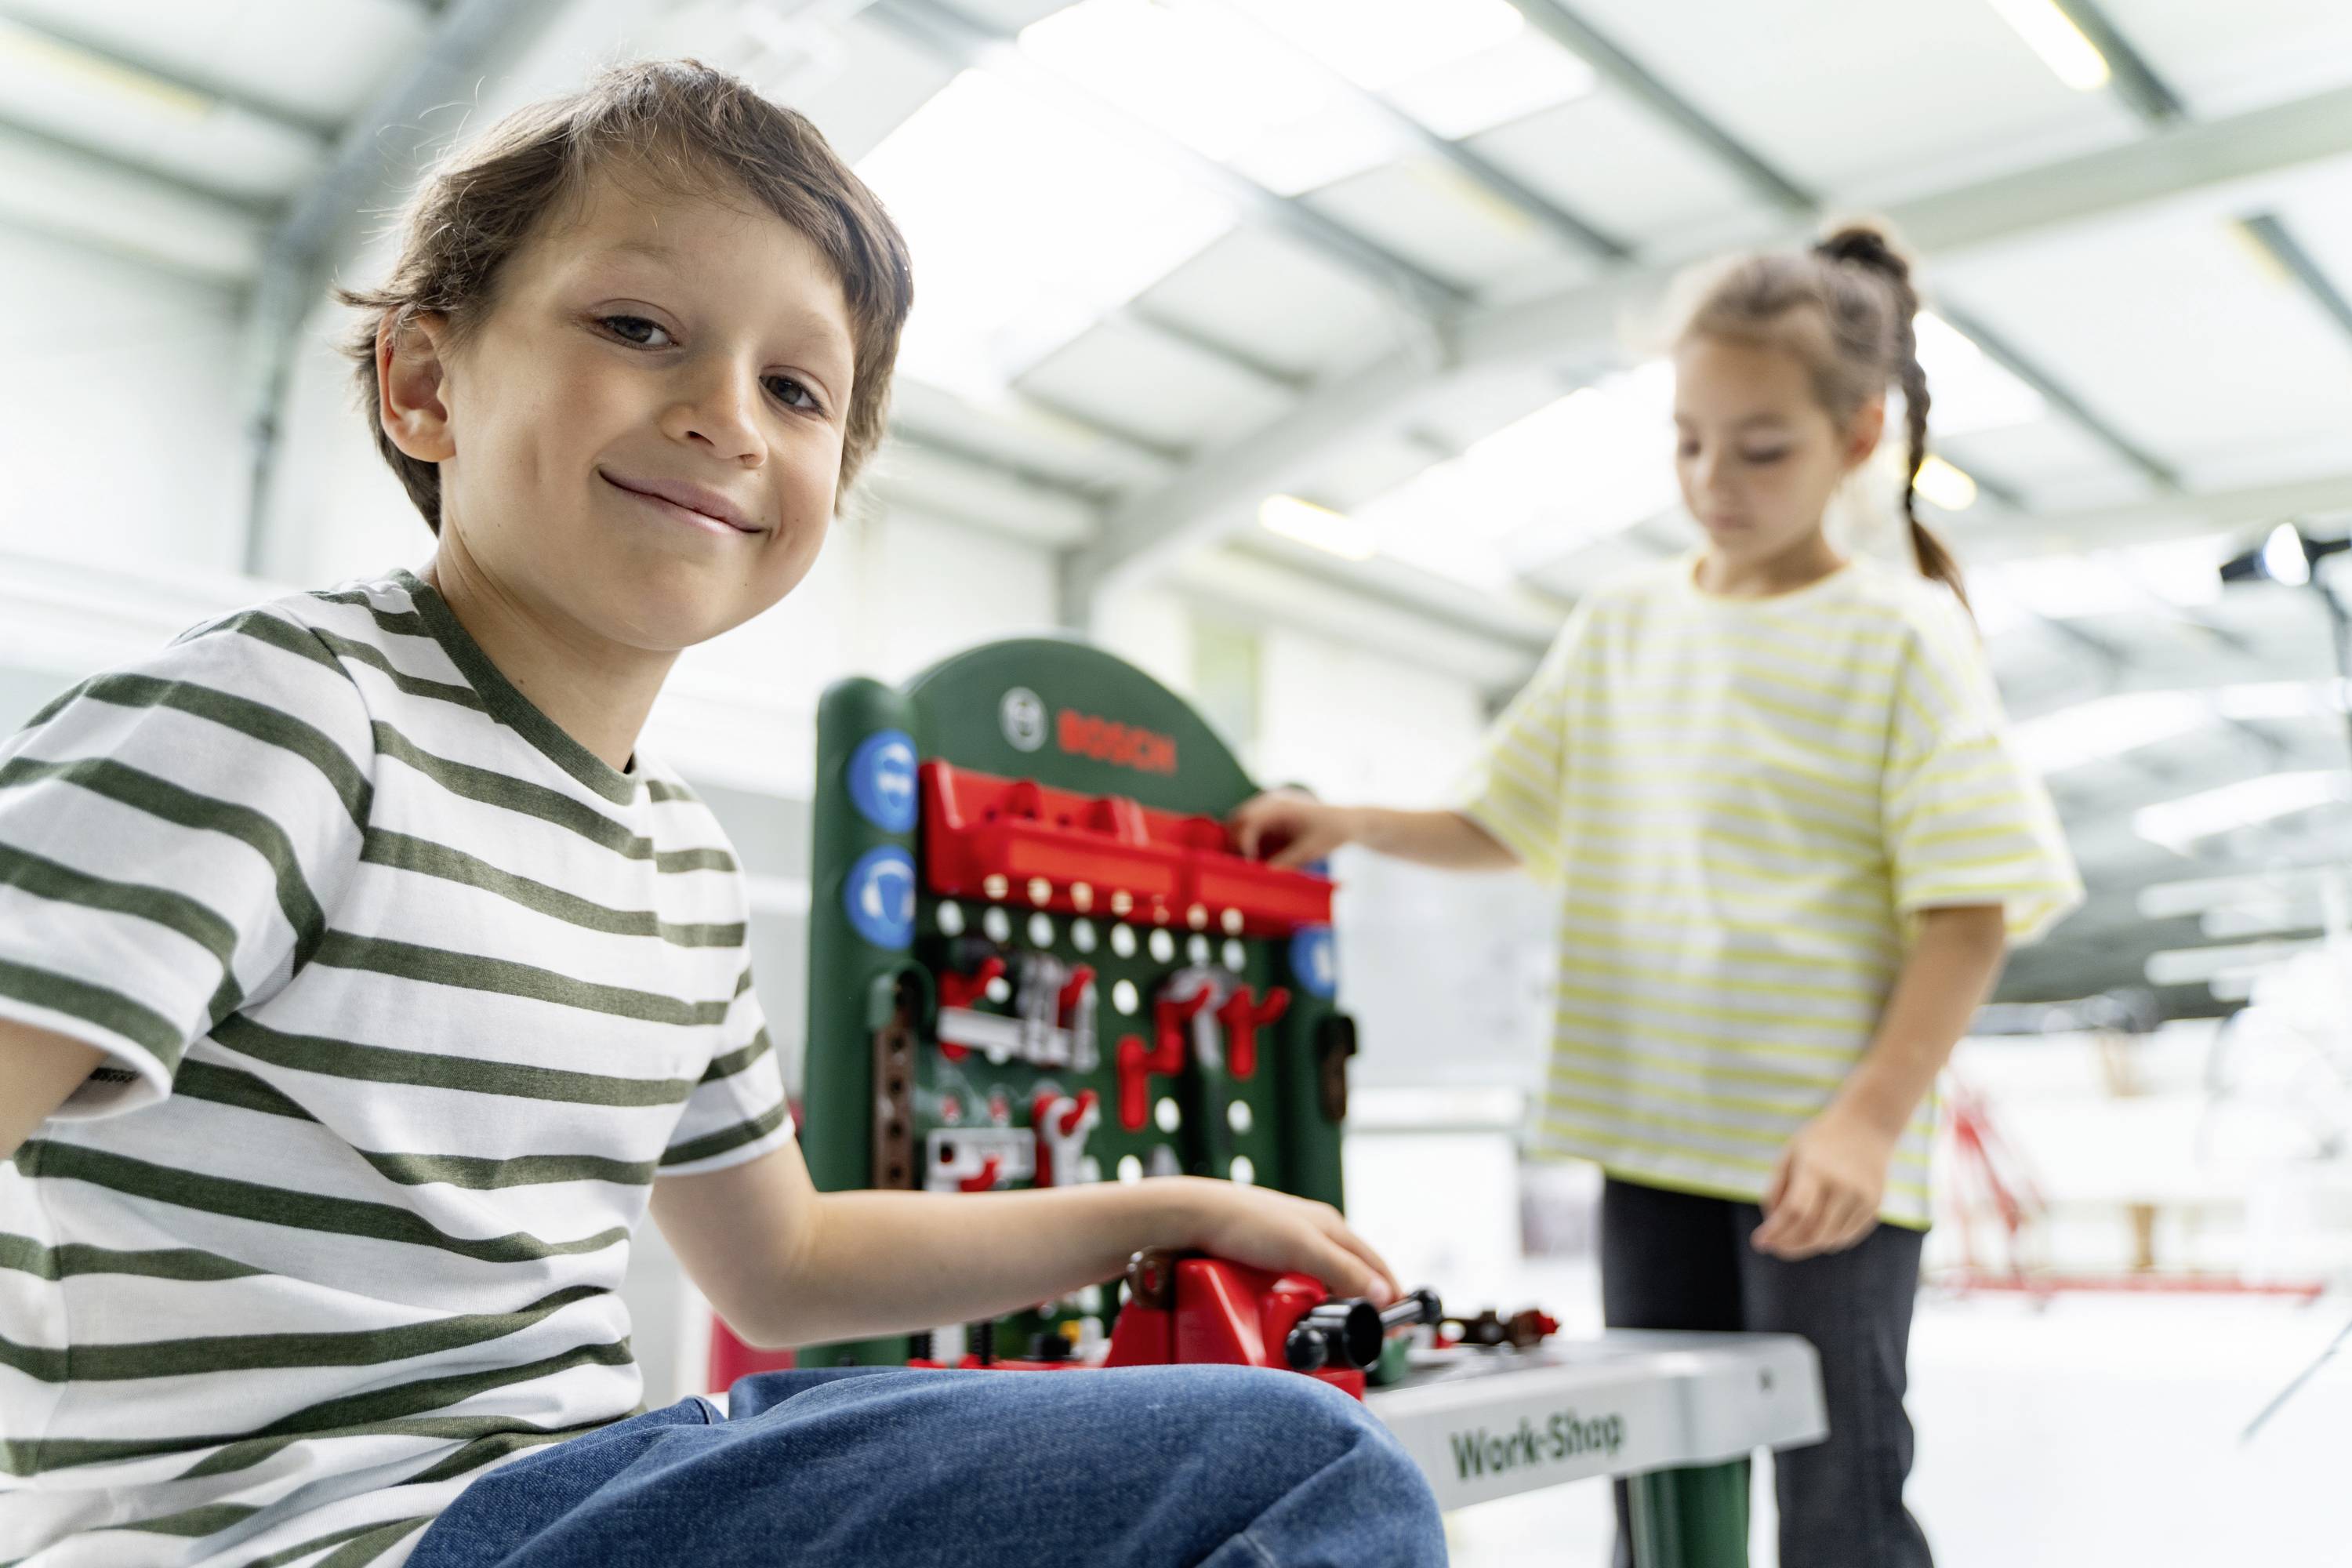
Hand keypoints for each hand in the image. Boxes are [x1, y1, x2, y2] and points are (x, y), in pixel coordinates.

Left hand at [1166, 1177, 1400, 1305]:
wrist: (1193, 1217)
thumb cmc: (1244, 1223)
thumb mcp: (1303, 1250)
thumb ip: (1344, 1271)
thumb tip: (1383, 1295)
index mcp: (1331, 1226)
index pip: (1375, 1265)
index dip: (1392, 1294)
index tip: (1402, 1323)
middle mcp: (1315, 1232)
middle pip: (1353, 1272)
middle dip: (1366, 1301)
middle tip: (1373, 1332)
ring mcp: (1291, 1242)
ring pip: (1327, 1278)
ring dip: (1336, 1301)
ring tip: (1339, 1326)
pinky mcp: (1267, 1255)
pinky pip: (1300, 1282)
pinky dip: (1309, 1300)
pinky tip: (1301, 1313)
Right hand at [1229, 790, 1355, 868]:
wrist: (1348, 823)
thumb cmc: (1332, 831)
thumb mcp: (1310, 850)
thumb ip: (1285, 863)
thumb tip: (1262, 878)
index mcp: (1279, 805)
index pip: (1247, 819)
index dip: (1242, 843)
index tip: (1248, 865)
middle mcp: (1270, 803)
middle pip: (1238, 819)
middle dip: (1236, 844)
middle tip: (1245, 868)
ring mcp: (1269, 810)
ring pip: (1241, 825)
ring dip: (1242, 846)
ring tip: (1253, 868)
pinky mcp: (1271, 820)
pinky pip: (1252, 832)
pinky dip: (1251, 847)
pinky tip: (1260, 862)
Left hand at [1752, 1105, 1896, 1260]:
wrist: (1867, 1125)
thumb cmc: (1819, 1141)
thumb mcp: (1790, 1155)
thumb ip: (1777, 1189)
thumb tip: (1772, 1226)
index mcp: (1815, 1169)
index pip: (1795, 1211)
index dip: (1776, 1232)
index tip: (1758, 1242)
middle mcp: (1842, 1185)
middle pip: (1813, 1231)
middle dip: (1789, 1245)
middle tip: (1774, 1248)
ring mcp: (1862, 1197)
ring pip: (1830, 1239)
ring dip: (1807, 1246)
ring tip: (1791, 1242)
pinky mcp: (1874, 1205)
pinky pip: (1848, 1235)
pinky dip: (1828, 1241)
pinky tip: (1815, 1236)